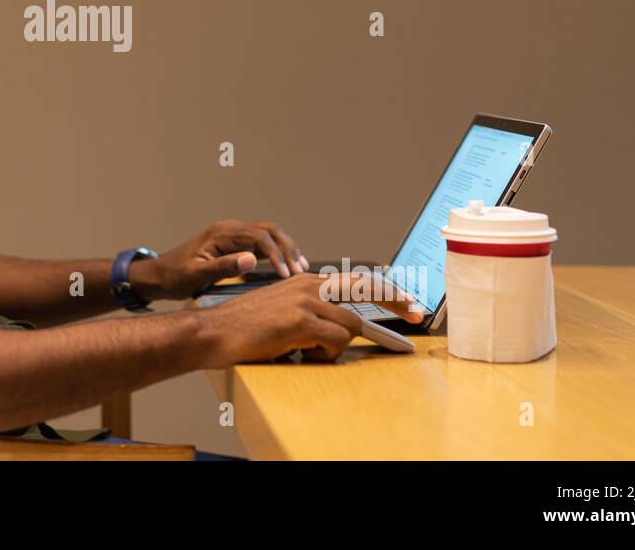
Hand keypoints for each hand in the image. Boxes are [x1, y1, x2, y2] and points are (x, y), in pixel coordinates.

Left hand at [138, 219, 311, 301]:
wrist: (158, 276)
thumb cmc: (174, 277)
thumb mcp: (196, 276)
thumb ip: (224, 267)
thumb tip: (252, 259)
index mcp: (221, 233)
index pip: (259, 237)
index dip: (276, 254)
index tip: (286, 274)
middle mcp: (229, 229)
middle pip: (269, 230)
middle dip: (288, 248)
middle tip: (300, 270)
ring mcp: (232, 235)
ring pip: (268, 234)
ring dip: (285, 248)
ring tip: (300, 267)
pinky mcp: (233, 244)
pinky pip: (261, 243)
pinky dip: (276, 252)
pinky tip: (286, 266)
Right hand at [197, 271, 425, 366]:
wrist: (217, 332)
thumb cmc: (248, 326)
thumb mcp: (285, 311)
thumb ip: (314, 313)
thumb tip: (343, 329)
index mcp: (307, 281)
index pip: (356, 280)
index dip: (386, 290)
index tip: (407, 300)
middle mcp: (311, 285)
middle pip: (367, 290)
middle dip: (396, 300)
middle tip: (417, 313)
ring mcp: (307, 301)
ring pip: (350, 327)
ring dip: (335, 347)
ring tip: (308, 351)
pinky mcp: (301, 320)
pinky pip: (334, 342)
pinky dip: (323, 354)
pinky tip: (300, 353)